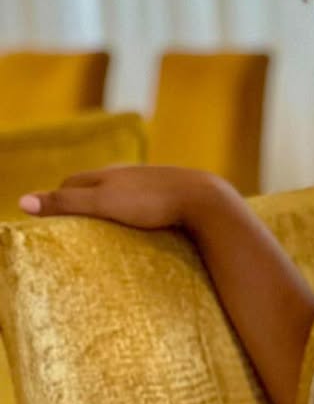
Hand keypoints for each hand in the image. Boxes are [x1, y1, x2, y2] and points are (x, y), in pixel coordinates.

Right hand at [18, 164, 231, 231]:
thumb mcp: (103, 204)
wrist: (203, 198)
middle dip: (79, 201)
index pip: (70, 184)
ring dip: (107, 207)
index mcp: (107, 175)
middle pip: (93, 187)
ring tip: (101, 228)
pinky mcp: (169, 197)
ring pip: (119, 195)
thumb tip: (22, 202)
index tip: (48, 218)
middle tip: (69, 224)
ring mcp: (149, 184)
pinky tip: (140, 227)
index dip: (57, 199)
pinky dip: (132, 214)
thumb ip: (66, 203)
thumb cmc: (151, 202)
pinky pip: (144, 205)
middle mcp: (126, 175)